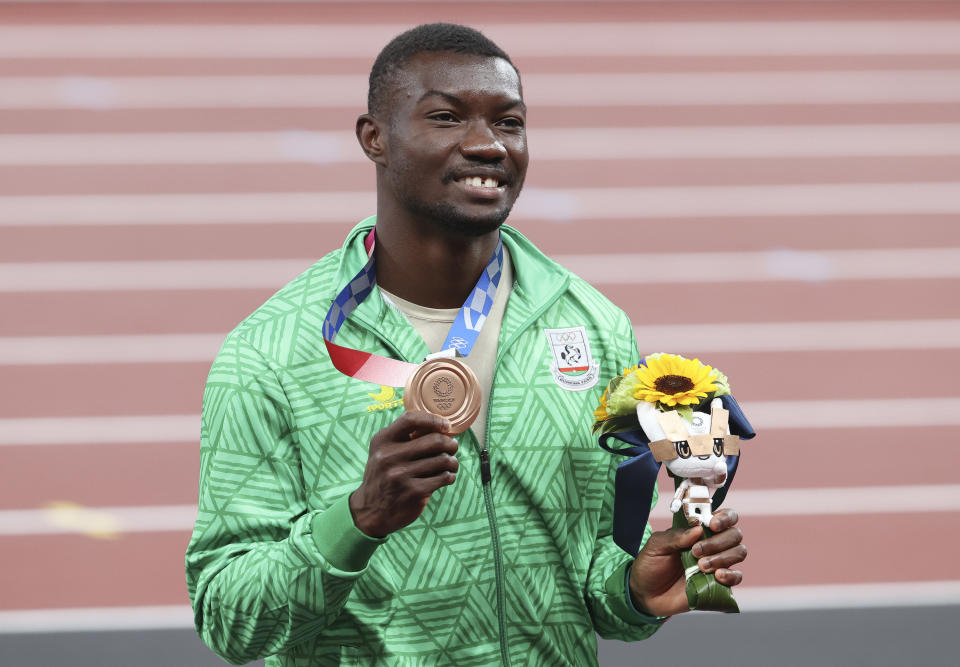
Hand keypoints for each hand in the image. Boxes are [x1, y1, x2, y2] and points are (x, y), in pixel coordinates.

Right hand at [349, 411, 458, 537]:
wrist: (371, 510)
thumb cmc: (384, 476)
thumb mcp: (383, 452)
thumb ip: (403, 438)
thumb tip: (439, 427)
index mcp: (382, 441)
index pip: (410, 419)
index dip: (433, 419)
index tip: (446, 426)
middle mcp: (389, 456)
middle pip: (434, 440)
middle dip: (450, 444)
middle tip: (453, 447)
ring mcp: (401, 475)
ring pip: (442, 460)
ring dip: (453, 462)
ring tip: (451, 464)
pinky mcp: (414, 492)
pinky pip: (443, 477)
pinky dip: (449, 476)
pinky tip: (446, 477)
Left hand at [628, 508, 746, 616]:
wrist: (646, 594)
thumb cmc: (651, 564)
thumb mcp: (656, 546)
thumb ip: (675, 536)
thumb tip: (698, 529)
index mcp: (699, 530)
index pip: (723, 516)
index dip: (724, 517)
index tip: (712, 524)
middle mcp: (712, 544)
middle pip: (734, 534)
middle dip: (718, 541)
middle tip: (696, 551)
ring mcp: (717, 563)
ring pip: (738, 552)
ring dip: (723, 557)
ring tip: (701, 566)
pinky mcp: (719, 584)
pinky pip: (736, 577)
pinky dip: (731, 575)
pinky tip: (717, 576)